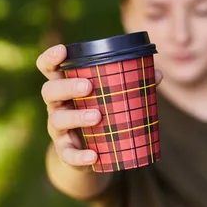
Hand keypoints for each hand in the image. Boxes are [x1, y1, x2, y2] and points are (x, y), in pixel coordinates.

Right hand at [37, 44, 161, 166]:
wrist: (90, 153)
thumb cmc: (100, 114)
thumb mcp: (110, 99)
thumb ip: (132, 85)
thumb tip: (157, 74)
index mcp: (66, 86)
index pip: (49, 68)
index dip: (51, 58)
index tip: (62, 50)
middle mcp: (57, 105)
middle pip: (50, 91)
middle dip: (67, 87)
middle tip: (88, 87)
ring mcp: (58, 128)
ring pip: (57, 120)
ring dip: (76, 117)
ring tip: (97, 116)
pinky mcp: (64, 151)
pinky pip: (67, 154)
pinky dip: (79, 156)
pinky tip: (93, 156)